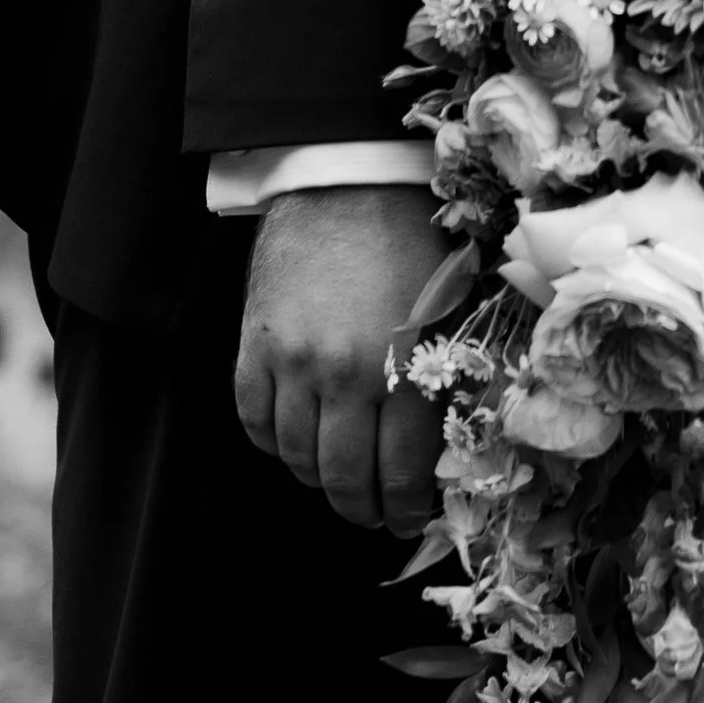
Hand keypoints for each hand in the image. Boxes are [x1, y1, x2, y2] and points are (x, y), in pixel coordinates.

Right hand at [234, 185, 450, 535]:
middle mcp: (344, 372)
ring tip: (334, 479)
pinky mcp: (255, 345)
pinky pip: (253, 421)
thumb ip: (442, 383)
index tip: (404, 520)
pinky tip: (293, 440)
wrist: (347, 182)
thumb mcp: (449, 312)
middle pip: (343, 478)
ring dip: (316, 480)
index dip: (403, 510)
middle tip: (369, 512)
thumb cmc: (411, 243)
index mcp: (403, 366)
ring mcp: (292, 361)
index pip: (400, 473)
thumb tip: (443, 455)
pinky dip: (272, 442)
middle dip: (360, 508)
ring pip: (296, 458)